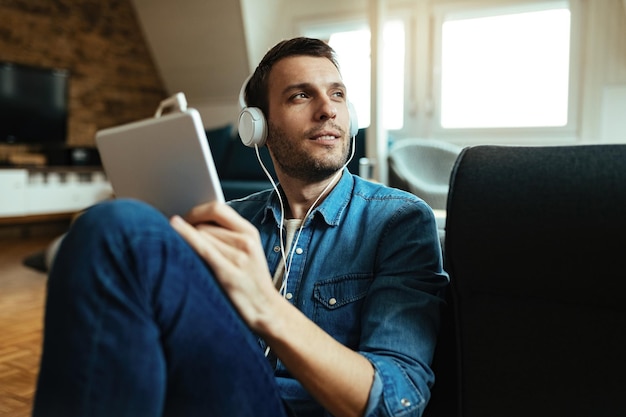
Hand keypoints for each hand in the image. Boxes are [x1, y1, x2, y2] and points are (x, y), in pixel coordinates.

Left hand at [169, 201, 280, 330]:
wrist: (266, 310)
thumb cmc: (250, 283)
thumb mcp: (247, 252)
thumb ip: (227, 235)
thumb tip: (194, 224)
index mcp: (250, 233)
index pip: (217, 209)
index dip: (196, 211)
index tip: (184, 219)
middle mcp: (245, 242)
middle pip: (205, 224)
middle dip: (188, 231)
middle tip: (176, 241)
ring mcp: (238, 258)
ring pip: (200, 236)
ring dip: (185, 241)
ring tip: (181, 255)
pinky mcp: (228, 273)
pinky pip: (202, 248)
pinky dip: (185, 235)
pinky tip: (173, 228)